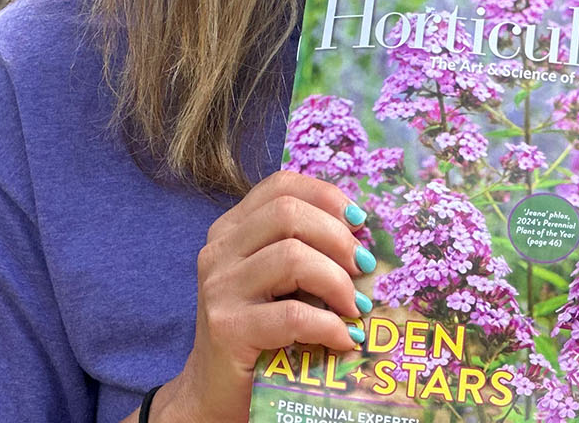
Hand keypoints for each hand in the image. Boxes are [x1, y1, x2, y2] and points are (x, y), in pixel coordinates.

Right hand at [152, 171, 371, 422]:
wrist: (216, 392)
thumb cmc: (259, 334)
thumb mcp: (276, 283)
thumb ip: (303, 252)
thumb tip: (362, 241)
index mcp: (231, 231)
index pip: (280, 185)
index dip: (326, 196)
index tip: (358, 222)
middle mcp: (219, 251)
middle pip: (288, 213)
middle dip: (337, 238)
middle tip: (362, 269)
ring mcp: (219, 288)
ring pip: (292, 257)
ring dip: (337, 282)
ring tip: (355, 308)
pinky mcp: (227, 328)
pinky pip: (293, 314)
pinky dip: (330, 325)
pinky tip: (344, 339)